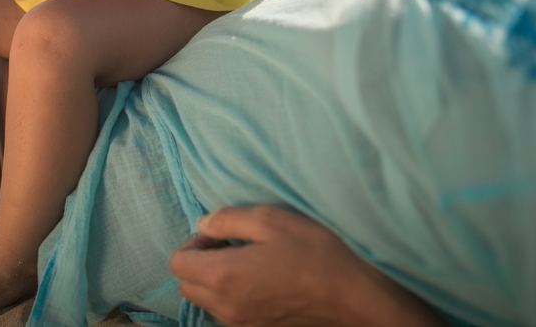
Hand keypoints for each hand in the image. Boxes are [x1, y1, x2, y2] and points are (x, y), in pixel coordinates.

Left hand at [170, 207, 445, 326]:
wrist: (357, 298)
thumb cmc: (317, 253)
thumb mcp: (271, 220)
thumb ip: (228, 220)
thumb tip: (205, 224)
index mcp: (222, 277)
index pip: (178, 263)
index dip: (193, 242)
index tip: (220, 233)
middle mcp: (227, 307)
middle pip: (187, 286)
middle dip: (200, 262)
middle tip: (230, 244)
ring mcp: (244, 324)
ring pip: (208, 303)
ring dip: (215, 281)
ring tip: (249, 261)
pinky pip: (230, 314)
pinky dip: (233, 296)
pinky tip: (263, 279)